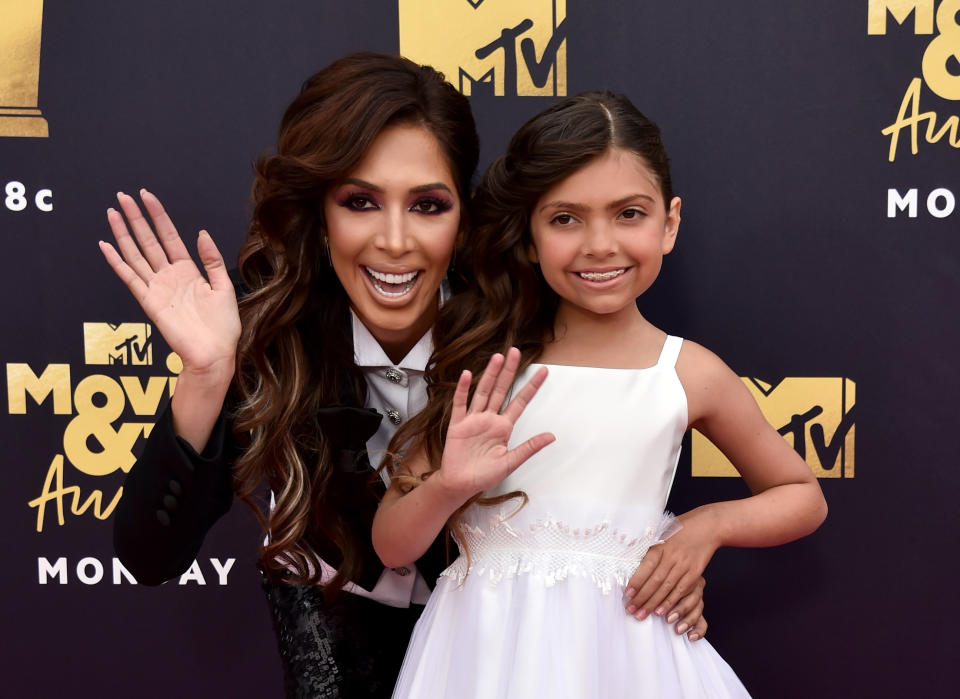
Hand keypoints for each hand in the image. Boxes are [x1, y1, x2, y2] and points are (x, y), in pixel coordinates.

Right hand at [99, 190, 240, 382]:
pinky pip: (130, 278)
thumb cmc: (223, 327)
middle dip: (136, 217)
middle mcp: (170, 277)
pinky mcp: (149, 302)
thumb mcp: (224, 287)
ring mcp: (157, 288)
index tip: (147, 196)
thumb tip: (201, 232)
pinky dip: (117, 262)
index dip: (158, 216)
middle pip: (148, 240)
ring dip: (123, 233)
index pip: (169, 236)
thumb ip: (212, 259)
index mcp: (189, 271)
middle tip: (122, 196)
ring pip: (136, 254)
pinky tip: (105, 245)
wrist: (214, 354)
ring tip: (112, 213)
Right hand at [435, 348, 553, 498]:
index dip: (531, 387)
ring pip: (483, 392)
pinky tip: (467, 375)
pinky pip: (460, 404)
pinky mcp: (458, 424)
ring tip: (497, 357)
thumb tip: (552, 436)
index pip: (520, 402)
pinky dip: (463, 389)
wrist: (460, 485)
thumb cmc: (484, 475)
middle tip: (516, 351)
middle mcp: (489, 419)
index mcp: (504, 427)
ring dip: (489, 375)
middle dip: (509, 372)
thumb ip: (529, 447)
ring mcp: (473, 419)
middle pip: (501, 390)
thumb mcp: (511, 462)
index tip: (544, 372)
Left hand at [623, 512, 718, 639]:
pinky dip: (671, 602)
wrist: (709, 526)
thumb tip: (631, 553)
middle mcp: (672, 556)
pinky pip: (682, 590)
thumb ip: (650, 544)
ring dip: (654, 604)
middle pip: (655, 581)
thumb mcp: (663, 530)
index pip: (646, 566)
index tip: (627, 593)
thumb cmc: (683, 527)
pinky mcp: (695, 572)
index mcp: (661, 545)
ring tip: (642, 614)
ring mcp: (684, 565)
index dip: (636, 581)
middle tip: (631, 609)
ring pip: (667, 588)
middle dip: (642, 598)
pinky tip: (662, 611)